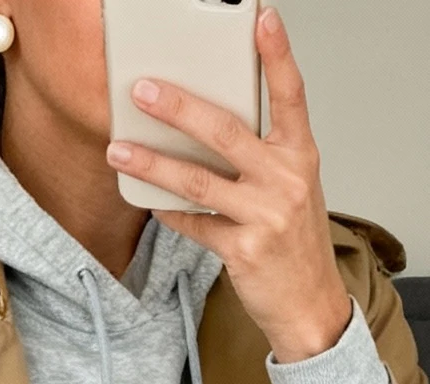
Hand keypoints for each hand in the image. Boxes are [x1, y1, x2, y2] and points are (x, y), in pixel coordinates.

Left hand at [105, 7, 351, 366]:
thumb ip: (260, 155)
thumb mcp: (292, 188)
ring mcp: (266, 216)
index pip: (290, 94)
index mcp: (300, 155)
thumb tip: (205, 125)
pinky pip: (194, 224)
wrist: (310, 308)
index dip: (277, 54)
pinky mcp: (244, 250)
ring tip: (119, 148)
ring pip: (199, 181)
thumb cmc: (296, 243)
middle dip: (178, 108)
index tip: (261, 17)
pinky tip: (147, 199)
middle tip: (143, 90)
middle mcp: (286, 181)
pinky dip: (167, 211)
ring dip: (153, 163)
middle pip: (226, 132)